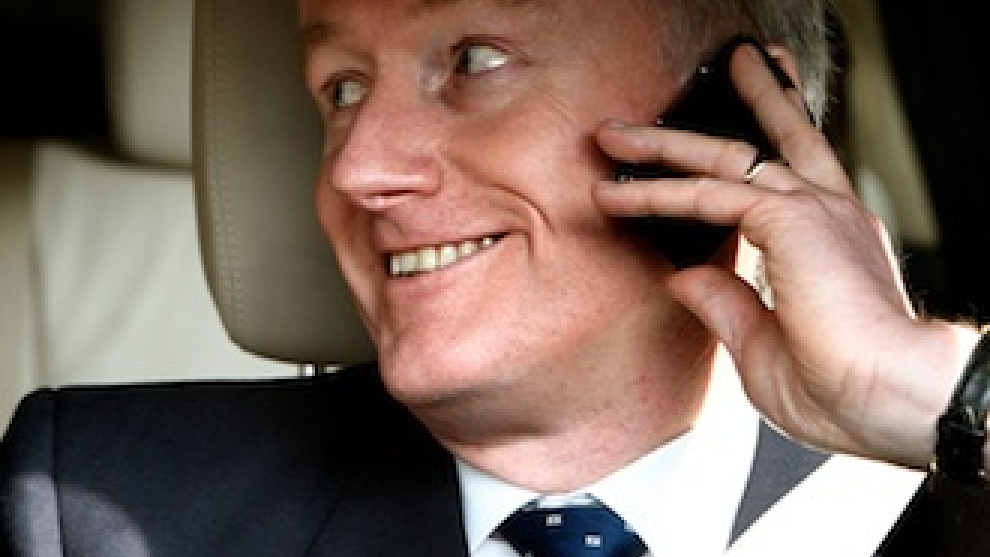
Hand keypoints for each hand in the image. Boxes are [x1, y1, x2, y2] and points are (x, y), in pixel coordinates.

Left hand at [594, 43, 979, 468]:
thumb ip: (727, 305)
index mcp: (830, 241)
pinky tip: (614, 194)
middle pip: (763, 143)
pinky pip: (706, 194)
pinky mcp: (791, 218)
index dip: (738, 165)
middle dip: (717, 118)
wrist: (893, 401)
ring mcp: (811, 209)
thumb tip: (682, 277)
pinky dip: (656, 192)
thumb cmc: (843, 390)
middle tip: (675, 96)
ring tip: (612, 135)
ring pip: (723, 158)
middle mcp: (825, 212)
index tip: (695, 164)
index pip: (781, 180)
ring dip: (662, 145)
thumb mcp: (764, 345)